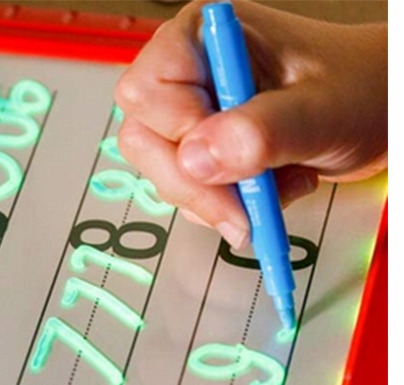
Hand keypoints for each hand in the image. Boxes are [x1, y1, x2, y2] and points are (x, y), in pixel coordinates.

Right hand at [114, 0, 386, 247]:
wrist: (381, 109)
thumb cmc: (362, 89)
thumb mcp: (319, 111)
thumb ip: (261, 132)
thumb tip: (198, 157)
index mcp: (205, 37)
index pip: (147, 91)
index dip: (179, 132)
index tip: (224, 160)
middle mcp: (189, 72)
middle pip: (145, 139)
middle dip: (196, 182)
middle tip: (245, 207)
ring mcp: (192, 113)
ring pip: (165, 172)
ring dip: (218, 198)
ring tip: (278, 185)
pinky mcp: (203, 148)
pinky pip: (189, 191)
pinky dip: (228, 205)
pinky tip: (272, 186)